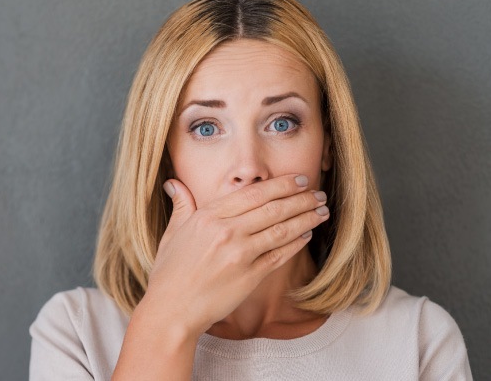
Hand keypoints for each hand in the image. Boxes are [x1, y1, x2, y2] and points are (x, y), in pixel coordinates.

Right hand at [141, 174, 329, 336]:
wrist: (171, 310)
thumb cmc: (169, 273)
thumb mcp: (172, 233)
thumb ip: (182, 205)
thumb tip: (173, 183)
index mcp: (208, 216)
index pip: (253, 193)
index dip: (281, 185)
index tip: (298, 179)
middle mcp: (226, 232)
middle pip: (273, 208)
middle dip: (301, 198)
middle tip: (318, 193)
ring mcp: (240, 255)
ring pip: (281, 230)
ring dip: (306, 219)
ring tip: (322, 211)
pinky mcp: (249, 277)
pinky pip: (279, 255)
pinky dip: (296, 244)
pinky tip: (307, 236)